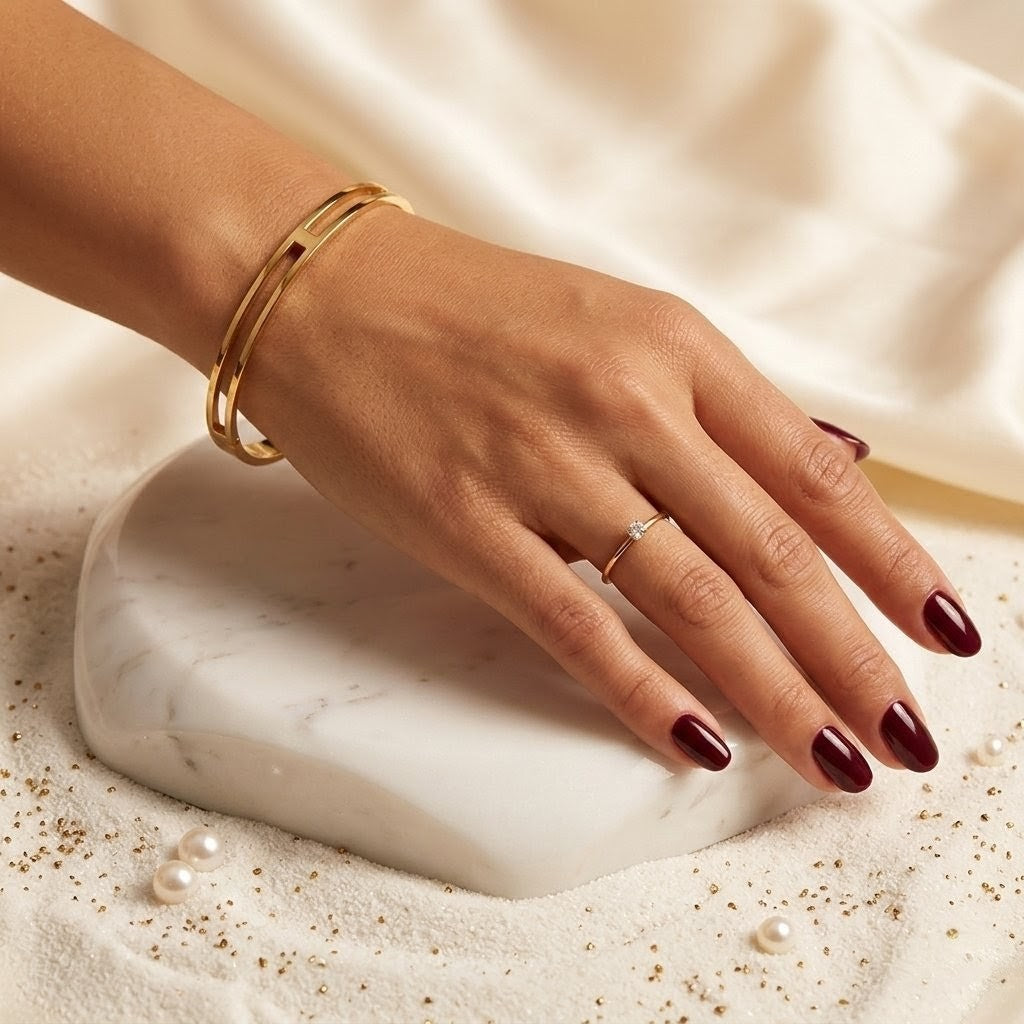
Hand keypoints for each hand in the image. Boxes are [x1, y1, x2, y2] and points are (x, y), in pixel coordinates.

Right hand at [241, 206, 979, 791]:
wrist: (327, 292)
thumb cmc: (472, 309)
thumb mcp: (615, 320)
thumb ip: (720, 400)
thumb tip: (829, 460)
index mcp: (675, 348)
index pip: (816, 475)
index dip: (891, 564)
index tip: (944, 632)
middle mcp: (626, 405)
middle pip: (771, 553)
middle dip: (852, 657)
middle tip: (904, 736)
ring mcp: (545, 466)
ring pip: (691, 600)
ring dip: (775, 692)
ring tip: (830, 760)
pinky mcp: (468, 523)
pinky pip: (576, 625)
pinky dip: (644, 694)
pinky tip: (697, 746)